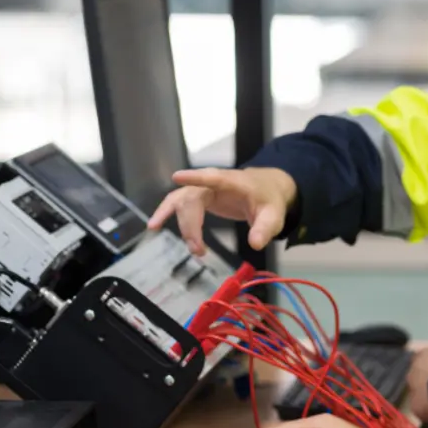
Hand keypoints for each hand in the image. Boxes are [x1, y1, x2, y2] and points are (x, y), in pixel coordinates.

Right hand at [147, 167, 297, 254]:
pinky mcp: (198, 197)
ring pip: (181, 201)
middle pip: (192, 198)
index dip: (195, 177)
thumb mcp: (273, 216)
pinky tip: (154, 225)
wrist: (266, 190)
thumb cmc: (268, 200)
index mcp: (233, 182)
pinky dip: (166, 213)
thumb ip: (265, 229)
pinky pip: (179, 204)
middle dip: (191, 224)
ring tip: (180, 243)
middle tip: (198, 251)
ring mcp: (203, 188)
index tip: (177, 177)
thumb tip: (255, 244)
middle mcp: (213, 182)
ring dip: (178, 222)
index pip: (213, 177)